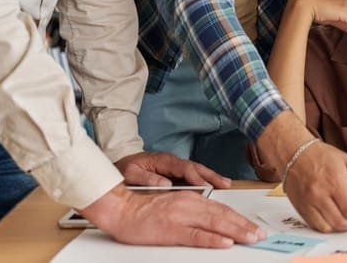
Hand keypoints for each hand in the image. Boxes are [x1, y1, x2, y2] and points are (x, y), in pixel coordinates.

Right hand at [80, 183, 262, 247]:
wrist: (121, 209)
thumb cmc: (145, 210)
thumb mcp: (176, 206)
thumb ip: (194, 212)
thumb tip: (215, 224)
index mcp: (192, 199)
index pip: (222, 210)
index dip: (240, 219)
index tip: (254, 228)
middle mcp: (190, 204)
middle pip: (223, 216)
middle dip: (244, 226)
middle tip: (260, 235)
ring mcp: (181, 217)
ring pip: (214, 224)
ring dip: (236, 232)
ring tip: (251, 238)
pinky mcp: (170, 229)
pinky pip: (195, 235)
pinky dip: (212, 239)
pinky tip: (224, 243)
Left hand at [115, 151, 230, 188]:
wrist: (121, 165)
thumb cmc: (125, 169)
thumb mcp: (130, 173)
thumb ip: (146, 178)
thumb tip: (164, 184)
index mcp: (162, 160)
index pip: (183, 168)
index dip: (195, 177)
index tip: (205, 186)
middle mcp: (172, 162)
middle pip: (196, 167)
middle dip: (211, 175)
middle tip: (224, 184)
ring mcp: (175, 167)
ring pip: (197, 170)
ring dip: (212, 177)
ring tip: (225, 184)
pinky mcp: (176, 173)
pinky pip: (193, 176)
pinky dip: (205, 180)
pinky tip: (214, 186)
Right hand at [280, 140, 346, 231]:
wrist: (294, 154)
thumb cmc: (320, 156)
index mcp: (333, 181)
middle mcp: (319, 194)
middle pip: (341, 222)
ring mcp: (308, 204)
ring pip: (329, 228)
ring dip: (342, 226)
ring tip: (346, 215)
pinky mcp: (301, 209)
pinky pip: (316, 226)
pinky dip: (328, 226)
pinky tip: (333, 216)